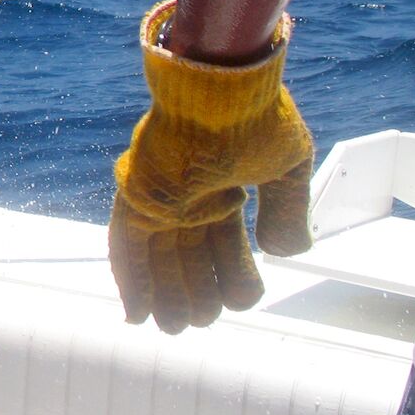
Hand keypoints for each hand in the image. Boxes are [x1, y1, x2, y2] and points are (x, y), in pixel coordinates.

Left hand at [109, 0, 314, 333]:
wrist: (226, 85)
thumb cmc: (256, 116)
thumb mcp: (286, 169)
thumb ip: (287, 213)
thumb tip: (288, 255)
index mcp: (220, 184)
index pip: (224, 241)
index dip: (232, 274)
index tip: (241, 303)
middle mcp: (187, 192)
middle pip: (188, 254)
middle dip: (196, 292)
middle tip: (204, 323)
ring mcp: (159, 193)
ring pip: (158, 256)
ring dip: (164, 294)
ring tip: (176, 329)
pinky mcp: (136, 194)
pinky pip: (126, 245)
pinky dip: (130, 279)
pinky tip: (136, 313)